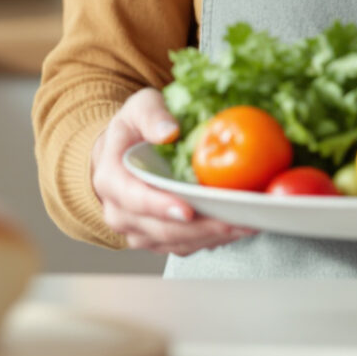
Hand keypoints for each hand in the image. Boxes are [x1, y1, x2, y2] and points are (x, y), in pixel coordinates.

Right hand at [91, 87, 255, 255]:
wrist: (122, 153)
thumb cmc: (134, 129)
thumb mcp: (140, 108)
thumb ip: (152, 116)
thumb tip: (168, 132)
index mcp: (110, 180)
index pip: (133, 198)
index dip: (160, 206)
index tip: (187, 210)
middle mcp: (120, 212)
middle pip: (160, 229)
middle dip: (200, 227)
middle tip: (234, 220)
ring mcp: (138, 230)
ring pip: (176, 243)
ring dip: (212, 237)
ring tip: (246, 225)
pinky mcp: (158, 240)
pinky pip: (185, 247)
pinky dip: (212, 240)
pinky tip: (237, 228)